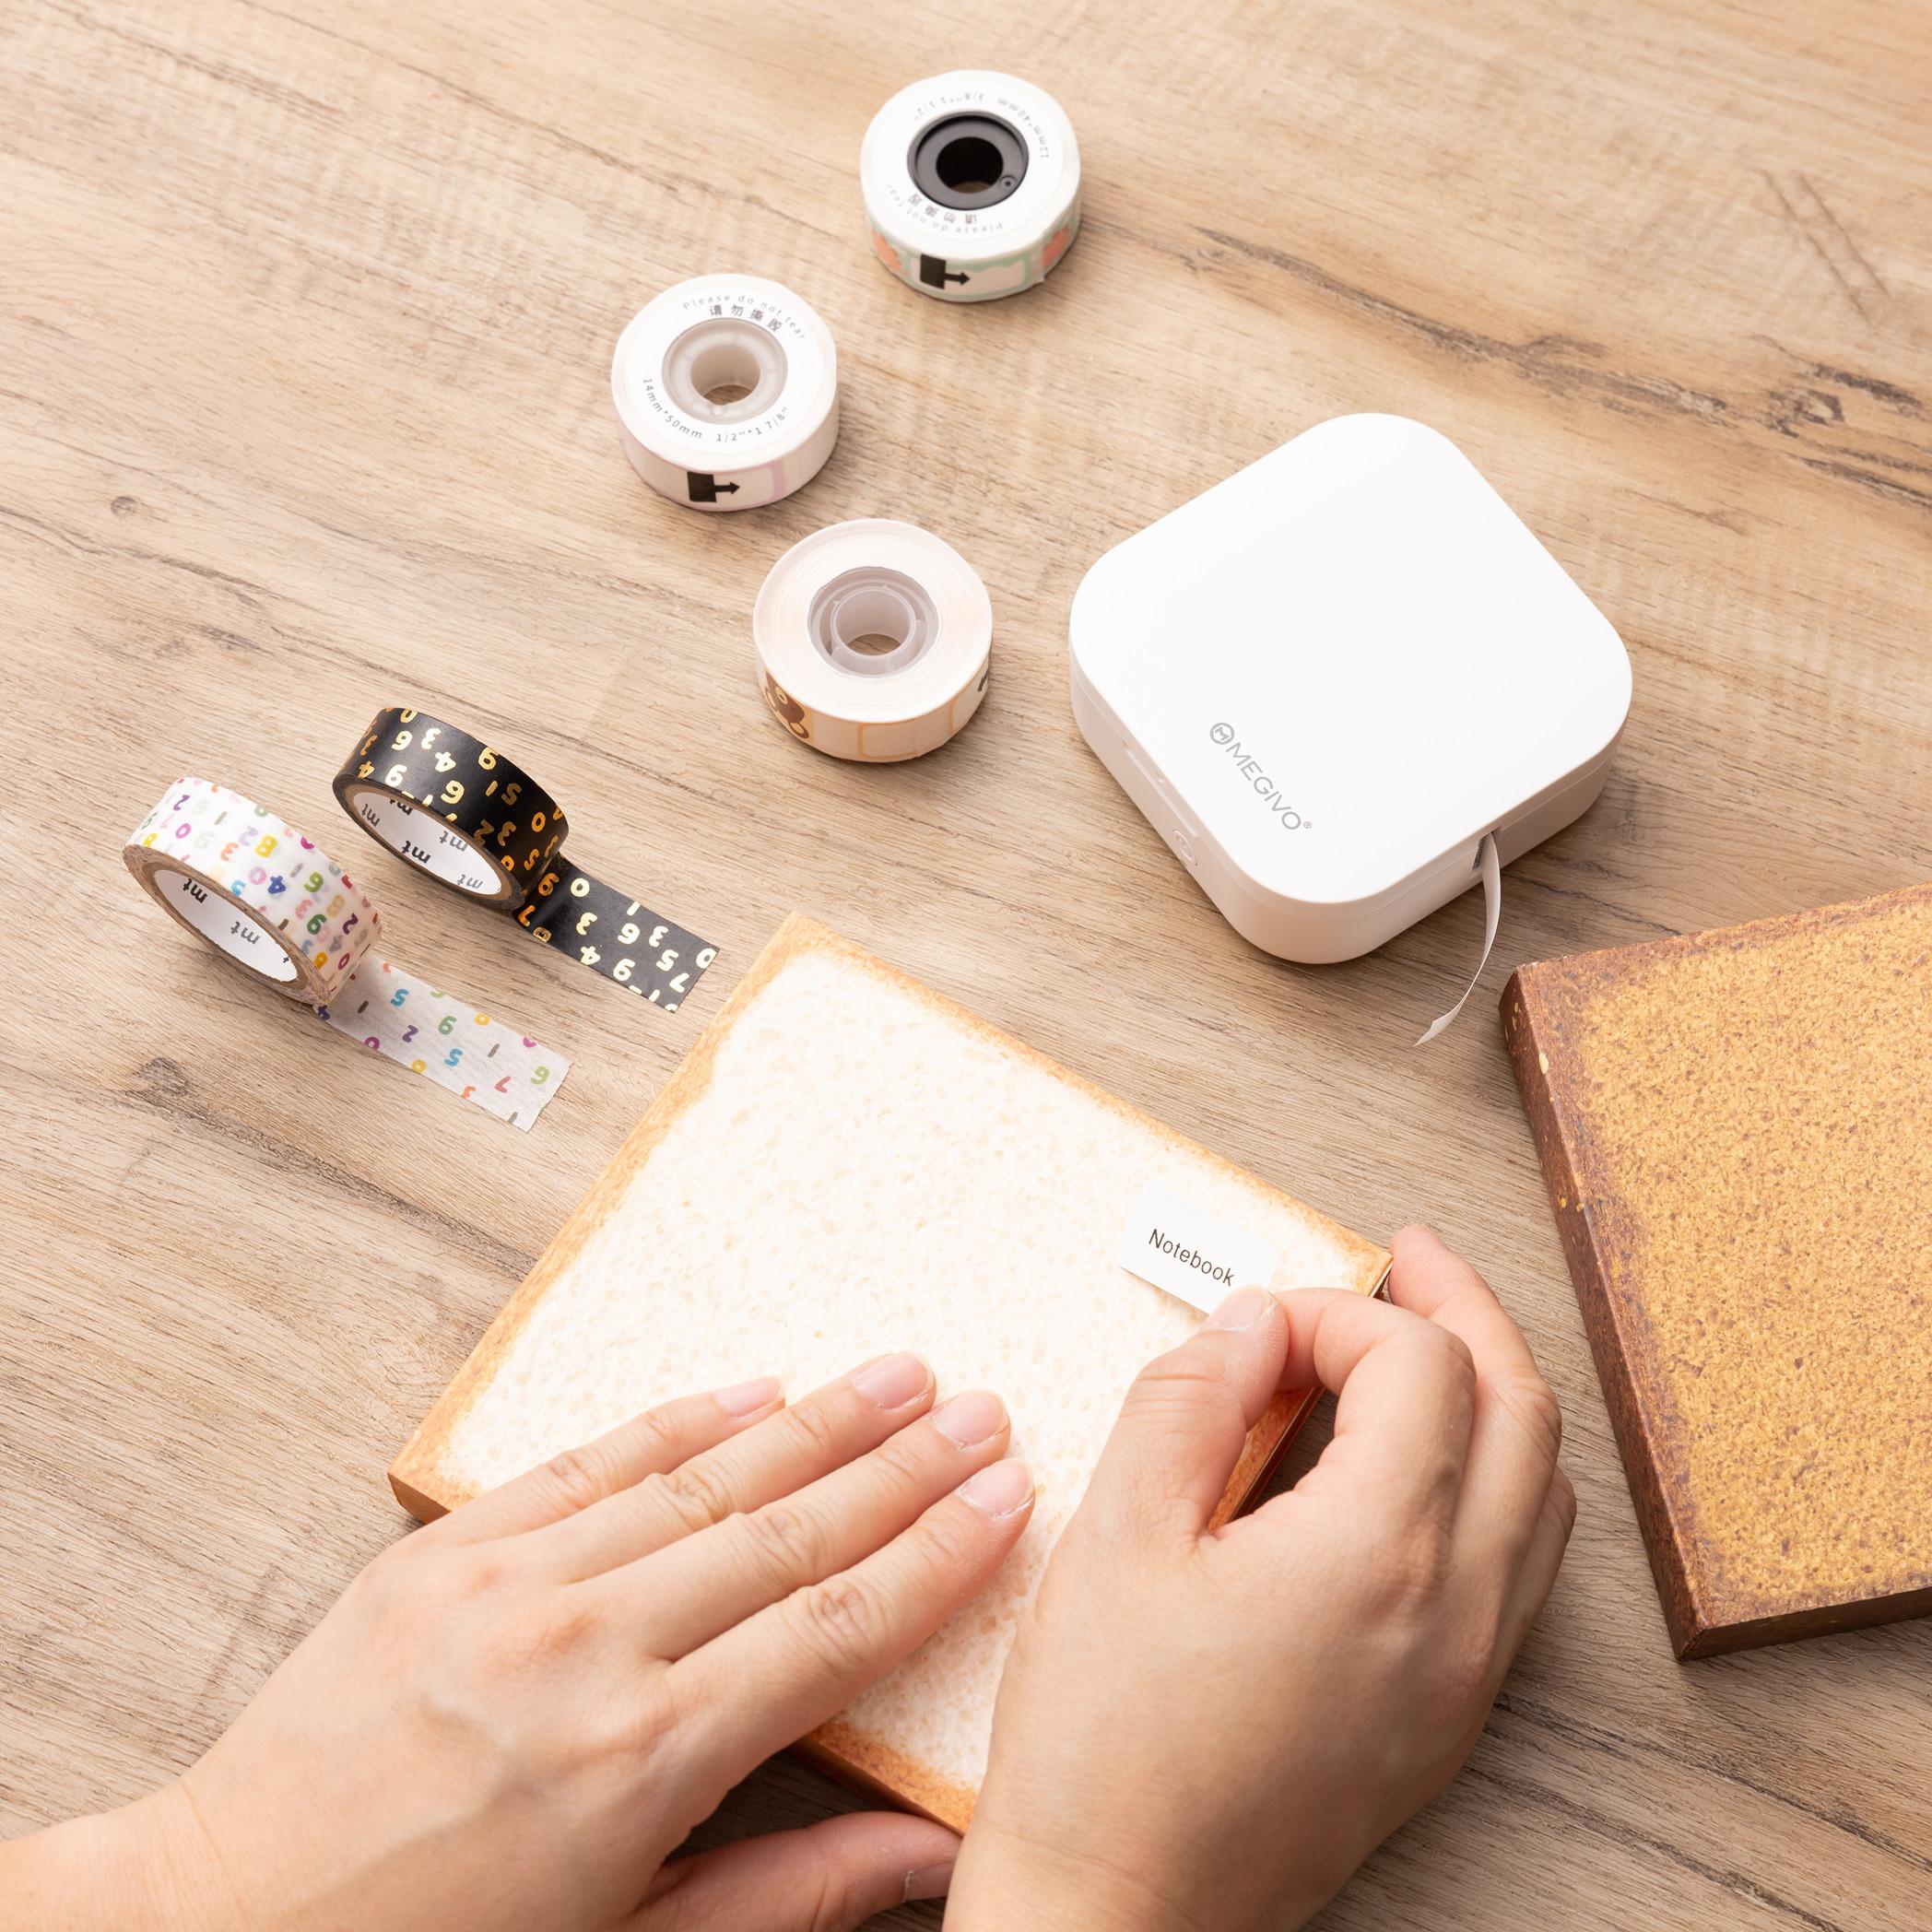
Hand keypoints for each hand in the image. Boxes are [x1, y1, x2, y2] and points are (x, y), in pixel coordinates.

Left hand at [4, 1356, 1032, 1931]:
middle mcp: (588, 1649)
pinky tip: (746, 1387)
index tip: (1006, 1497)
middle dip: (899, 1465)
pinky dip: (675, 1420)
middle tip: (979, 1409)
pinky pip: (584, 1461)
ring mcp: (509, 1583)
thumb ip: (790, 1889)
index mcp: (645, 1760)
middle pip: (786, 1530)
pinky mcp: (443, 1549)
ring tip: (895, 1371)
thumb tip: (929, 1852)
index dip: (936, 1555)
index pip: (836, 1627)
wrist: (222, 1919)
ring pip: (698, 1476)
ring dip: (810, 1419)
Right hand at [947, 1226, 1573, 1931]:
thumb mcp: (1114, 1538)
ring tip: (1422, 1345)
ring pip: (1540, 1491)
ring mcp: (1467, 1676)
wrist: (1120, 1917)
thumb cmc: (1102, 1744)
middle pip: (1520, 1411)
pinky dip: (1491, 1482)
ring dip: (1492, 1395)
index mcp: (1376, 1557)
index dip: (1337, 1311)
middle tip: (1408, 1259)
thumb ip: (1187, 1401)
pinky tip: (1419, 1469)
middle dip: (1462, 1313)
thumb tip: (1246, 1320)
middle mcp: (1455, 1614)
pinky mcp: (1449, 1722)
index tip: (1256, 1327)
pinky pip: (1519, 1568)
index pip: (1418, 1365)